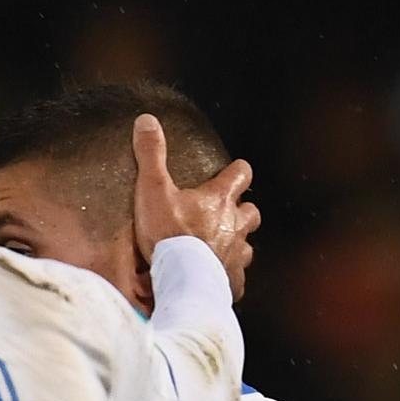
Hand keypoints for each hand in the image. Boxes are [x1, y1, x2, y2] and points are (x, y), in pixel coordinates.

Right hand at [131, 113, 257, 295]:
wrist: (182, 278)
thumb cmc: (168, 233)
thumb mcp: (153, 188)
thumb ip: (151, 155)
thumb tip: (147, 121)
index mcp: (219, 200)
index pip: (241, 175)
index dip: (238, 171)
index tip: (235, 170)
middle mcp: (236, 225)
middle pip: (252, 212)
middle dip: (242, 209)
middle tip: (227, 211)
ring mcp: (238, 253)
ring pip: (247, 244)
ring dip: (236, 241)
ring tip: (219, 244)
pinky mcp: (233, 279)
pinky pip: (236, 275)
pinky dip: (228, 272)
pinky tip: (215, 275)